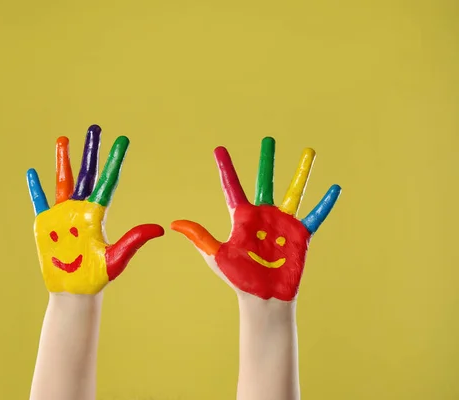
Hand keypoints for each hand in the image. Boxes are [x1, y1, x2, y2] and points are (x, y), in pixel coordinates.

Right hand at [26, 125, 163, 294]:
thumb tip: (159, 229)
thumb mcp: (116, 258)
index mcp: (98, 214)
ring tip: (64, 138)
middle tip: (96, 128)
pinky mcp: (45, 225)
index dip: (114, 161)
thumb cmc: (97, 277)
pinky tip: (32, 172)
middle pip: (87, 173)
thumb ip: (133, 240)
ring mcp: (62, 215)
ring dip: (64, 160)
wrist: (74, 291)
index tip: (122, 140)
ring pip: (63, 181)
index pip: (108, 181)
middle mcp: (81, 209)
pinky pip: (40, 202)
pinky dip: (36, 188)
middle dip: (91, 151)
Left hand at [171, 137, 340, 300]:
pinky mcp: (300, 235)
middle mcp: (263, 215)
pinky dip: (325, 203)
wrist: (262, 299)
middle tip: (268, 139)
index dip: (225, 168)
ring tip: (309, 151)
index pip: (232, 187)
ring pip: (294, 190)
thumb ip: (200, 236)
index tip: (219, 149)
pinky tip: (335, 188)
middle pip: (265, 180)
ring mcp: (283, 223)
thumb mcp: (216, 255)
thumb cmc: (238, 278)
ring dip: (302, 171)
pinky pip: (314, 215)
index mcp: (242, 218)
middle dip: (266, 160)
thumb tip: (174, 223)